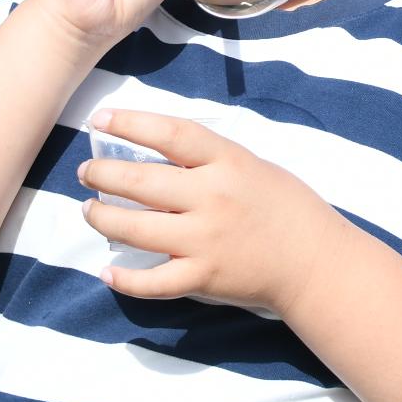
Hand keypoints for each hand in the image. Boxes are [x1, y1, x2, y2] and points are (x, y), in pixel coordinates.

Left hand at [76, 108, 348, 313]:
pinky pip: (153, 282)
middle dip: (103, 175)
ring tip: (90, 211)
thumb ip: (209, 160)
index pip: (170, 134)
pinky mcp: (203, 277)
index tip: (101, 120)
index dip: (130, 123)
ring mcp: (205, 240)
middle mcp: (212, 198)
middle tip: (86, 172)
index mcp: (228, 162)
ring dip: (103, 219)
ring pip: (136, 229)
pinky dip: (125, 280)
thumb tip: (158, 150)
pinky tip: (107, 273)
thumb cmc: (286, 207)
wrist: (315, 262)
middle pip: (141, 182)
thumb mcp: (252, 166)